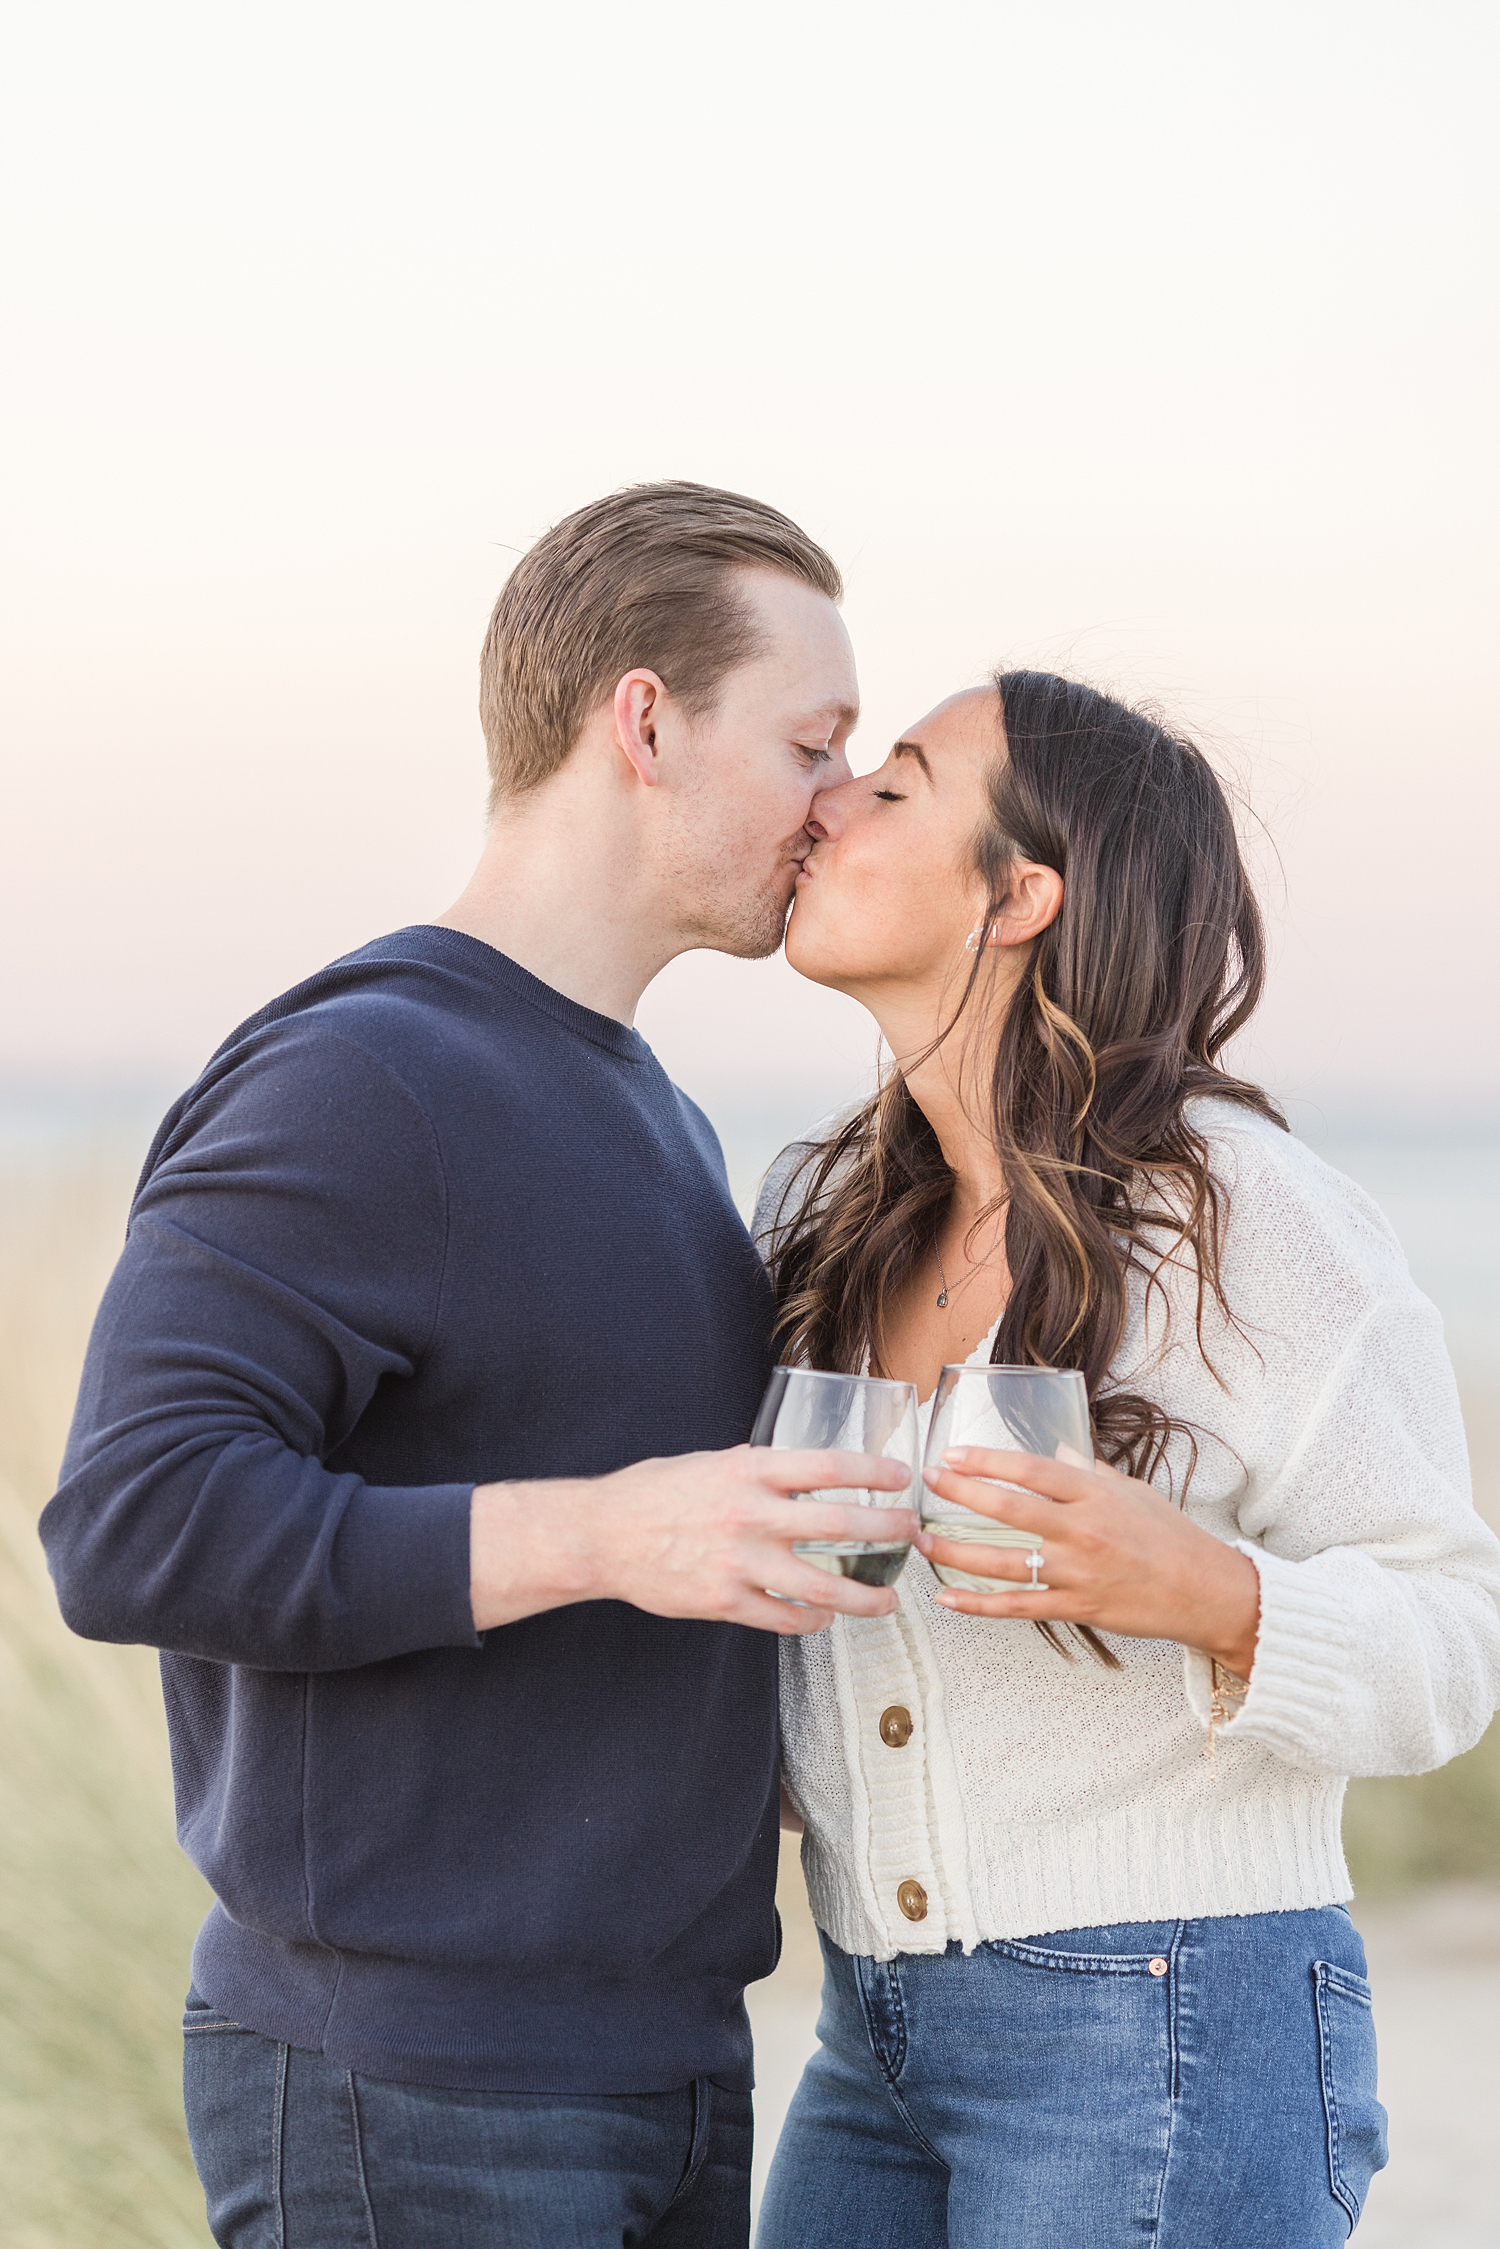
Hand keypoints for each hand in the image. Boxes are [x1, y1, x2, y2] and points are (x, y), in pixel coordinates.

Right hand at [471, 1446, 914, 1635]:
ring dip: (866, 1596)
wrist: (601, 1535)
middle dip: (888, 1532)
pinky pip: (784, 1618)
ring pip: (823, 1587)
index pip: (830, 1467)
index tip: (902, 1477)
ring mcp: (740, 1563)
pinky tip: (825, 1618)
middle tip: (913, 1534)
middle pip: (841, 1527)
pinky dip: (812, 1621)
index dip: (874, 1472)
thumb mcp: (708, 1461)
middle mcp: (751, 1515)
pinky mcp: (725, 1602)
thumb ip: (754, 1465)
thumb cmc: (652, 1492)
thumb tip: (794, 1467)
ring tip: (888, 1600)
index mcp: (749, 1470)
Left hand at [917, 1447, 1259, 1677]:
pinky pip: (1016, 1607)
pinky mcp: (1077, 1608)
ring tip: (920, 1538)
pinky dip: (977, 1604)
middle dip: (961, 1493)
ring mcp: (1078, 1573)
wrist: (1207, 1591)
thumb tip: (1054, 1447)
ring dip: (954, 1552)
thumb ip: (1089, 1471)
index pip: (1031, 1469)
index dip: (987, 1460)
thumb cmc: (1172, 1537)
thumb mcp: (1133, 1491)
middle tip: (926, 1481)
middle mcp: (1083, 1531)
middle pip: (1009, 1510)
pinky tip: (946, 1597)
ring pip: (1003, 1562)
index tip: (953, 1454)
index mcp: (1095, 1495)